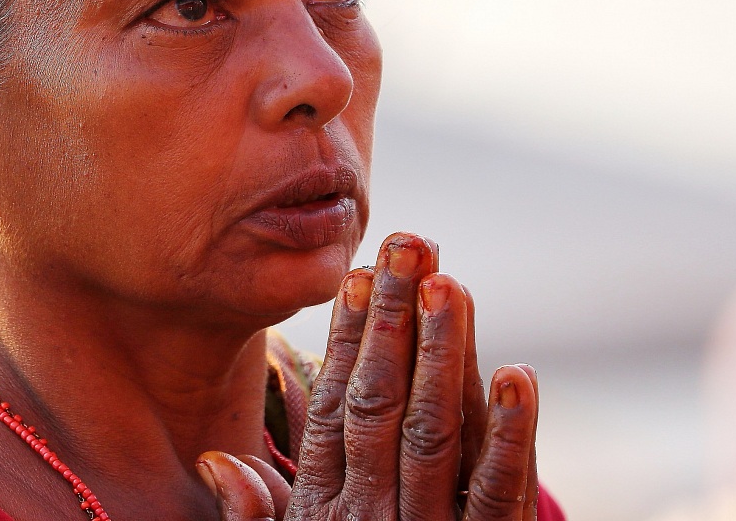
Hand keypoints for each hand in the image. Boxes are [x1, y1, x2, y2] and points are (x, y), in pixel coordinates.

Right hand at [199, 233, 540, 520]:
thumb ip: (258, 518)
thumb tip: (217, 462)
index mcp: (326, 511)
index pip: (336, 408)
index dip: (349, 339)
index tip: (358, 276)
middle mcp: (373, 515)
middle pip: (384, 404)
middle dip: (396, 320)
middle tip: (409, 244)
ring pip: (436, 432)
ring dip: (445, 353)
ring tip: (450, 282)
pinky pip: (499, 492)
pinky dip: (512, 433)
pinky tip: (518, 374)